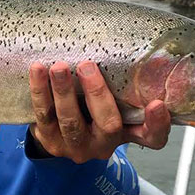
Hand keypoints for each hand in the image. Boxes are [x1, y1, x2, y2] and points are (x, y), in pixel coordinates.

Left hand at [28, 61, 170, 162]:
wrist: (59, 134)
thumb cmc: (93, 111)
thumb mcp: (115, 103)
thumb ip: (126, 85)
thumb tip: (140, 48)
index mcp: (126, 134)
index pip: (151, 137)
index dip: (157, 124)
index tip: (157, 104)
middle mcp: (103, 144)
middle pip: (107, 124)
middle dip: (97, 94)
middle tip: (87, 66)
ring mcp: (75, 146)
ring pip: (70, 121)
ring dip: (63, 91)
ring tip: (58, 67)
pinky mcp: (50, 140)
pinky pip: (43, 116)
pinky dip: (40, 91)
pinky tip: (37, 70)